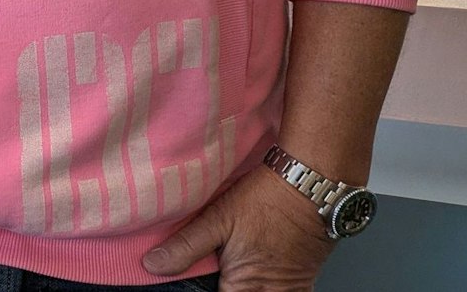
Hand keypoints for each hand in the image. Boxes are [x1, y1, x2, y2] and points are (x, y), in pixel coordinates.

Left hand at [143, 168, 334, 290]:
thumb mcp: (218, 218)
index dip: (201, 290)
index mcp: (245, 284)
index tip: (196, 283)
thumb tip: (154, 265)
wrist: (311, 185)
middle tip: (217, 272)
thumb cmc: (267, 199)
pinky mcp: (305, 280)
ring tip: (233, 273)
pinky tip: (255, 275)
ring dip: (246, 289)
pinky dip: (266, 289)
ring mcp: (291, 289)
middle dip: (227, 289)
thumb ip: (185, 246)